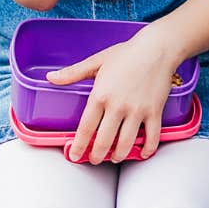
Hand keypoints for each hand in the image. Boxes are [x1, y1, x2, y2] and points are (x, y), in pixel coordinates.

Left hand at [46, 32, 179, 162]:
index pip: (85, 128)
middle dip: (97, 156)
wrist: (158, 48)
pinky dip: (147, 149)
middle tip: (95, 159)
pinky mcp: (154, 111)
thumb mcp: (96, 61)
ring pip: (126, 143)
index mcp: (100, 95)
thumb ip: (73, 73)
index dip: (79, 146)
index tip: (75, 155)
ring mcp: (137, 110)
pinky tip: (143, 153)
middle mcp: (118, 106)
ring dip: (118, 156)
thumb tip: (50, 77)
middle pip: (104, 141)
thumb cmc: (127, 53)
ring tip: (115, 158)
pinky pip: (152, 136)